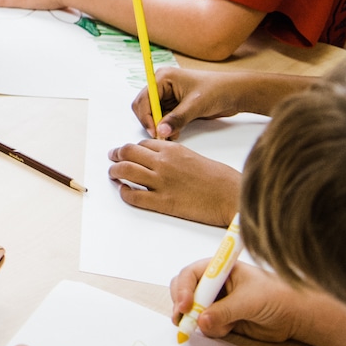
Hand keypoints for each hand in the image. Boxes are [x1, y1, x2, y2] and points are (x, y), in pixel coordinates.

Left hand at [107, 139, 239, 226]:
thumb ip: (176, 157)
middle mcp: (163, 162)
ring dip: (115, 171)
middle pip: (128, 152)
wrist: (233, 197)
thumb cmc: (222, 179)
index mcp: (173, 149)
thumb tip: (162, 161)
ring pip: (125, 170)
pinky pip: (133, 196)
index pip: (143, 144)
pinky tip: (123, 191)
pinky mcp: (163, 202)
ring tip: (113, 173)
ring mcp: (161, 182)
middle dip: (117, 154)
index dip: (133, 148)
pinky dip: (124, 193)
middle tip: (113, 158)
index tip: (128, 152)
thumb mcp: (196, 157)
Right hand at [133, 66, 241, 138]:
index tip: (154, 132)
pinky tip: (175, 133)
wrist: (235, 94)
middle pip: (144, 106)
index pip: (144, 98)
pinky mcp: (174, 105)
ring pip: (153, 114)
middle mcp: (161, 85)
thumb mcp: (196, 105)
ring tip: (171, 136)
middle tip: (161, 136)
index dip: (146, 116)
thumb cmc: (217, 91)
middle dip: (151, 121)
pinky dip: (166, 127)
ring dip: (159, 126)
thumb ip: (177, 119)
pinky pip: (163, 118)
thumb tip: (160, 131)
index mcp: (163, 78)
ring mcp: (167, 95)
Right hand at [170, 260, 302, 342]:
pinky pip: (206, 325)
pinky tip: (229, 329)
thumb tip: (201, 322)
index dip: (183, 289)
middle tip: (183, 321)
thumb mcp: (248, 301)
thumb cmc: (276, 297)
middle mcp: (213, 284)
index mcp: (219, 269)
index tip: (185, 306)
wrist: (295, 316)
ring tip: (221, 327)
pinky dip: (212, 330)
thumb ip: (224, 311)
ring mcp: (216, 301)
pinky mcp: (222, 318)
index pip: (191, 275)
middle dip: (182, 307)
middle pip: (184, 291)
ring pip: (193, 311)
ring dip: (199, 321)